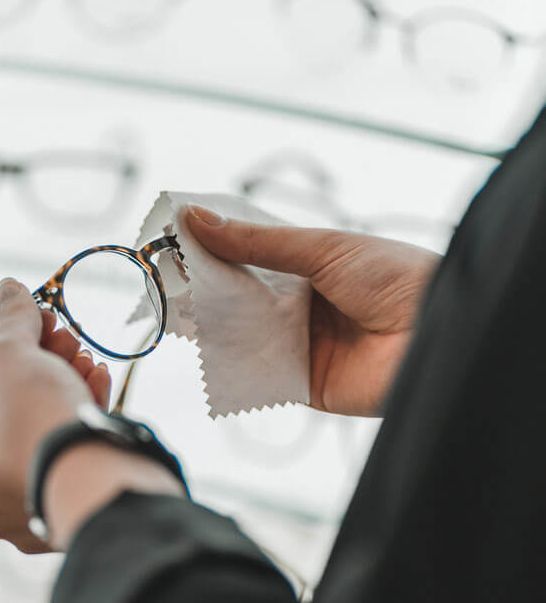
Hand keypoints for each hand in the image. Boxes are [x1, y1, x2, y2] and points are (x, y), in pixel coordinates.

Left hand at [0, 278, 111, 552]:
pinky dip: (80, 426)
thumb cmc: (36, 419)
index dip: (17, 354)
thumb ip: (10, 321)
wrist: (93, 478)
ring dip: (66, 392)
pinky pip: (66, 463)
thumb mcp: (14, 356)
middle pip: (16, 416)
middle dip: (46, 371)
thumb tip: (6, 287)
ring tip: (90, 361)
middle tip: (70, 342)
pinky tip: (99, 388)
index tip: (44, 329)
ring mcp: (19, 516)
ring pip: (43, 440)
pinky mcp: (61, 521)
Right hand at [185, 206, 440, 416]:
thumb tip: (196, 220)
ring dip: (211, 321)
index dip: (212, 246)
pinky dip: (230, 361)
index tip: (173, 236)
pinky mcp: (300, 382)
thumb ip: (256, 242)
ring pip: (241, 332)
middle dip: (204, 286)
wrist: (438, 337)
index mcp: (309, 265)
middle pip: (239, 295)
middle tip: (163, 275)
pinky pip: (257, 372)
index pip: (248, 253)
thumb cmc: (395, 279)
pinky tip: (203, 345)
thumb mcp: (322, 249)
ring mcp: (299, 343)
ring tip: (173, 307)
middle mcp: (300, 303)